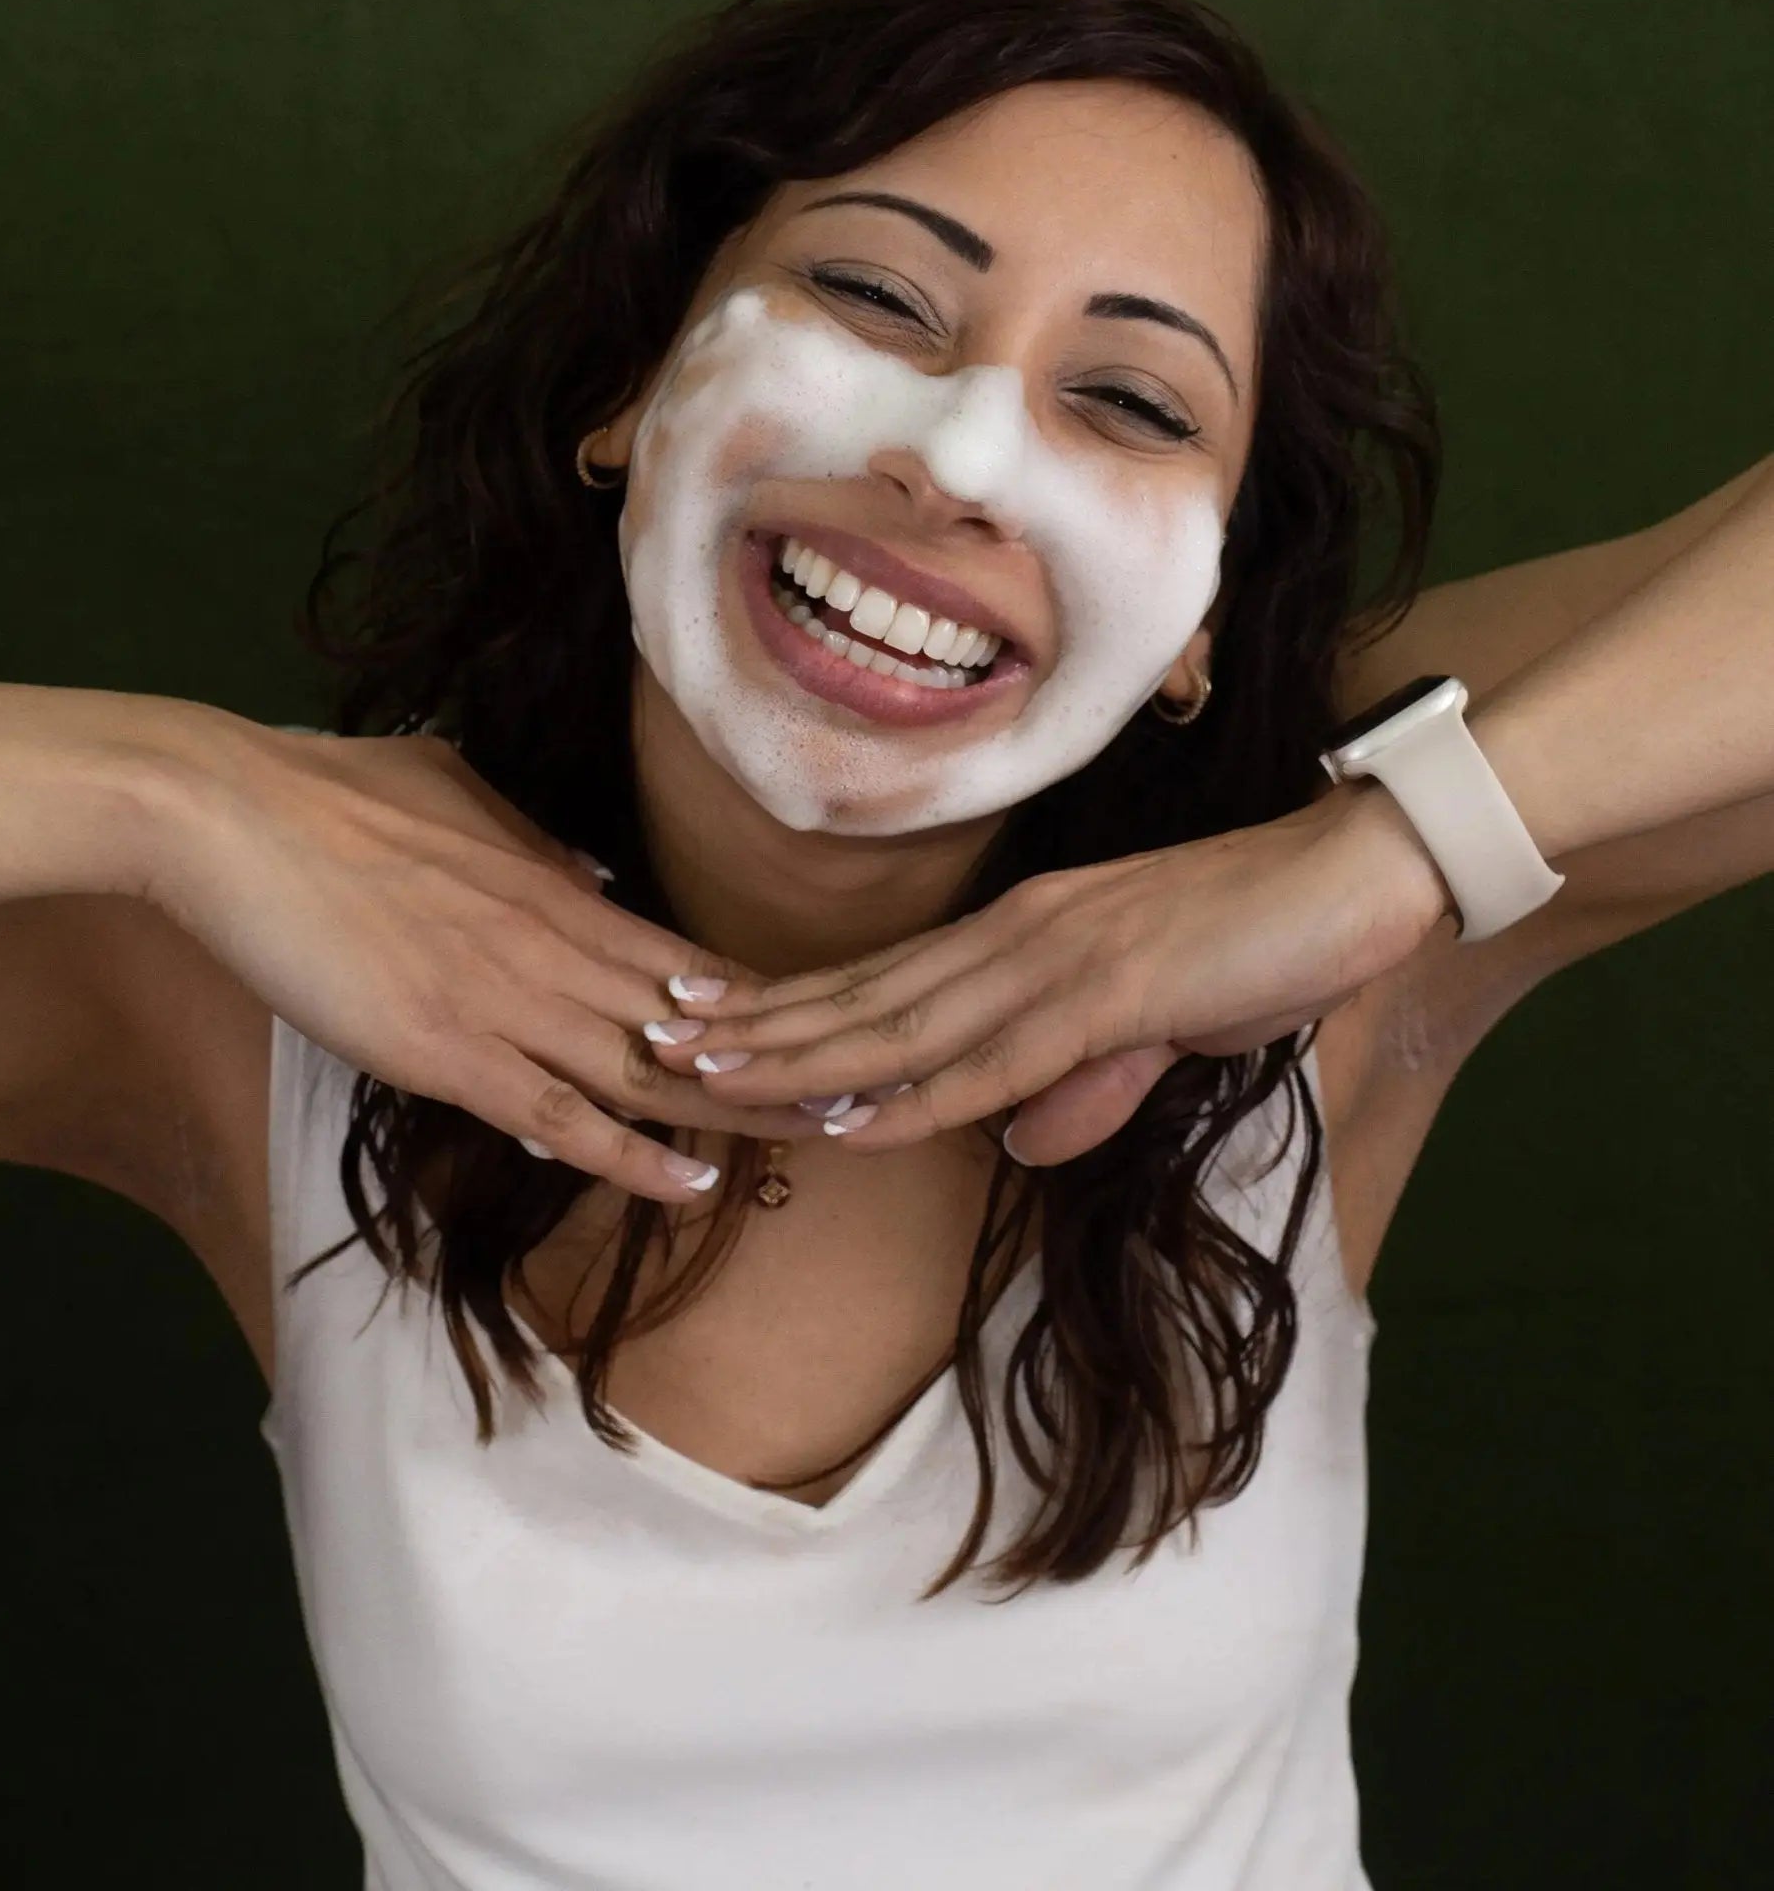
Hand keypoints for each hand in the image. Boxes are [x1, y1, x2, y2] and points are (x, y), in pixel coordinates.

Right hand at [141, 716, 823, 1199]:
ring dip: (737, 1111)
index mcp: (557, 889)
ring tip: (814, 1140)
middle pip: (694, 1021)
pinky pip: (558, 1116)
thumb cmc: (332, 791)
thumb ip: (533, 842)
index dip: (759, 1003)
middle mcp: (553, 947)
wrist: (232, 814)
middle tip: (860, 1092)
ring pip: (647, 1073)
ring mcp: (506, 1002)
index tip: (820, 1031)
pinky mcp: (447, 1052)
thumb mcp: (457, 791)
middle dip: (781, 1062)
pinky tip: (692, 1182)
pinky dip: (631, 1154)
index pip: (687, 957)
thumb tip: (592, 874)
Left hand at [653, 784, 1452, 1162]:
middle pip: (861, 996)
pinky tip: (849, 1117)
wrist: (1360, 872)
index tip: (708, 1027)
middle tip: (655, 1043)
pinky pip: (995, 1057)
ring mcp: (1058, 957)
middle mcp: (1017, 935)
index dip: (790, 1010)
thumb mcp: (1164, 1026)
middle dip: (756, 1028)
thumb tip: (1023, 1143)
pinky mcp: (1112, 988)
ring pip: (902, 1023)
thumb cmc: (1263, 939)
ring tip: (710, 1074)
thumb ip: (1090, 1078)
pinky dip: (914, 1094)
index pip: (882, 981)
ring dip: (800, 1056)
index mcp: (1023, 933)